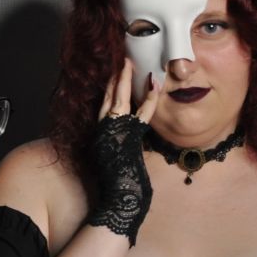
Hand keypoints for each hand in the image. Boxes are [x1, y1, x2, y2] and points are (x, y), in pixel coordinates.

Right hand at [87, 59, 160, 244]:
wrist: (120, 198)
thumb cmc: (120, 184)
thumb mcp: (119, 160)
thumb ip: (122, 145)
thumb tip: (128, 140)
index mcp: (103, 136)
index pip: (106, 106)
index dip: (111, 89)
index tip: (115, 74)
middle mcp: (105, 130)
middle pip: (108, 98)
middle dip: (115, 78)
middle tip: (121, 59)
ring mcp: (113, 131)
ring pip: (117, 98)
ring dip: (123, 79)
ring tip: (129, 62)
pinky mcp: (125, 134)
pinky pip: (138, 110)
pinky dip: (147, 96)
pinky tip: (153, 82)